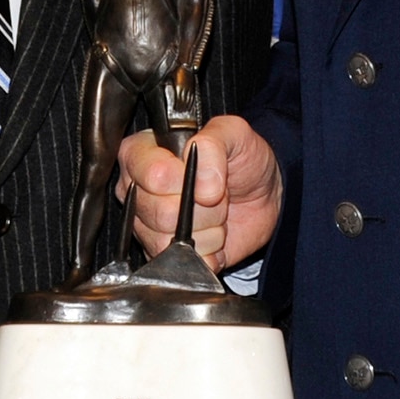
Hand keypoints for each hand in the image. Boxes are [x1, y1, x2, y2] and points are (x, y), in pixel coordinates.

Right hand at [117, 115, 281, 270]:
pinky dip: (209, 253)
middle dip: (201, 206)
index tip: (204, 175)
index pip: (151, 174)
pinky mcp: (164, 255)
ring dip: (207, 230)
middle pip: (160, 212)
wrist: (262, 194)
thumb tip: (202, 184)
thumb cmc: (241, 159)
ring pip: (170, 241)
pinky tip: (213, 237)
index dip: (183, 179)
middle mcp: (137, 190)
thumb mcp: (234, 133)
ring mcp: (147, 226)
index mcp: (142, 153)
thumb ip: (214, 144)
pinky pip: (183, 265)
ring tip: (215, 214)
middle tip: (215, 195)